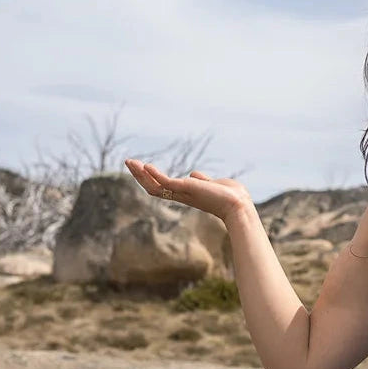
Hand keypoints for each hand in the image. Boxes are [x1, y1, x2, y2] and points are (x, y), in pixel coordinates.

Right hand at [124, 159, 253, 224]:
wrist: (239, 206)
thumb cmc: (231, 197)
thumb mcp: (213, 184)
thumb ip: (202, 180)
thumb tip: (194, 174)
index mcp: (187, 194)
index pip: (163, 186)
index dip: (151, 178)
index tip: (142, 167)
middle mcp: (182, 195)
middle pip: (154, 188)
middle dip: (140, 175)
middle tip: (128, 163)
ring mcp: (184, 193)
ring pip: (156, 187)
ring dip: (141, 174)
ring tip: (130, 162)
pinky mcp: (188, 190)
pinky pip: (166, 183)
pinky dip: (156, 175)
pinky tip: (146, 166)